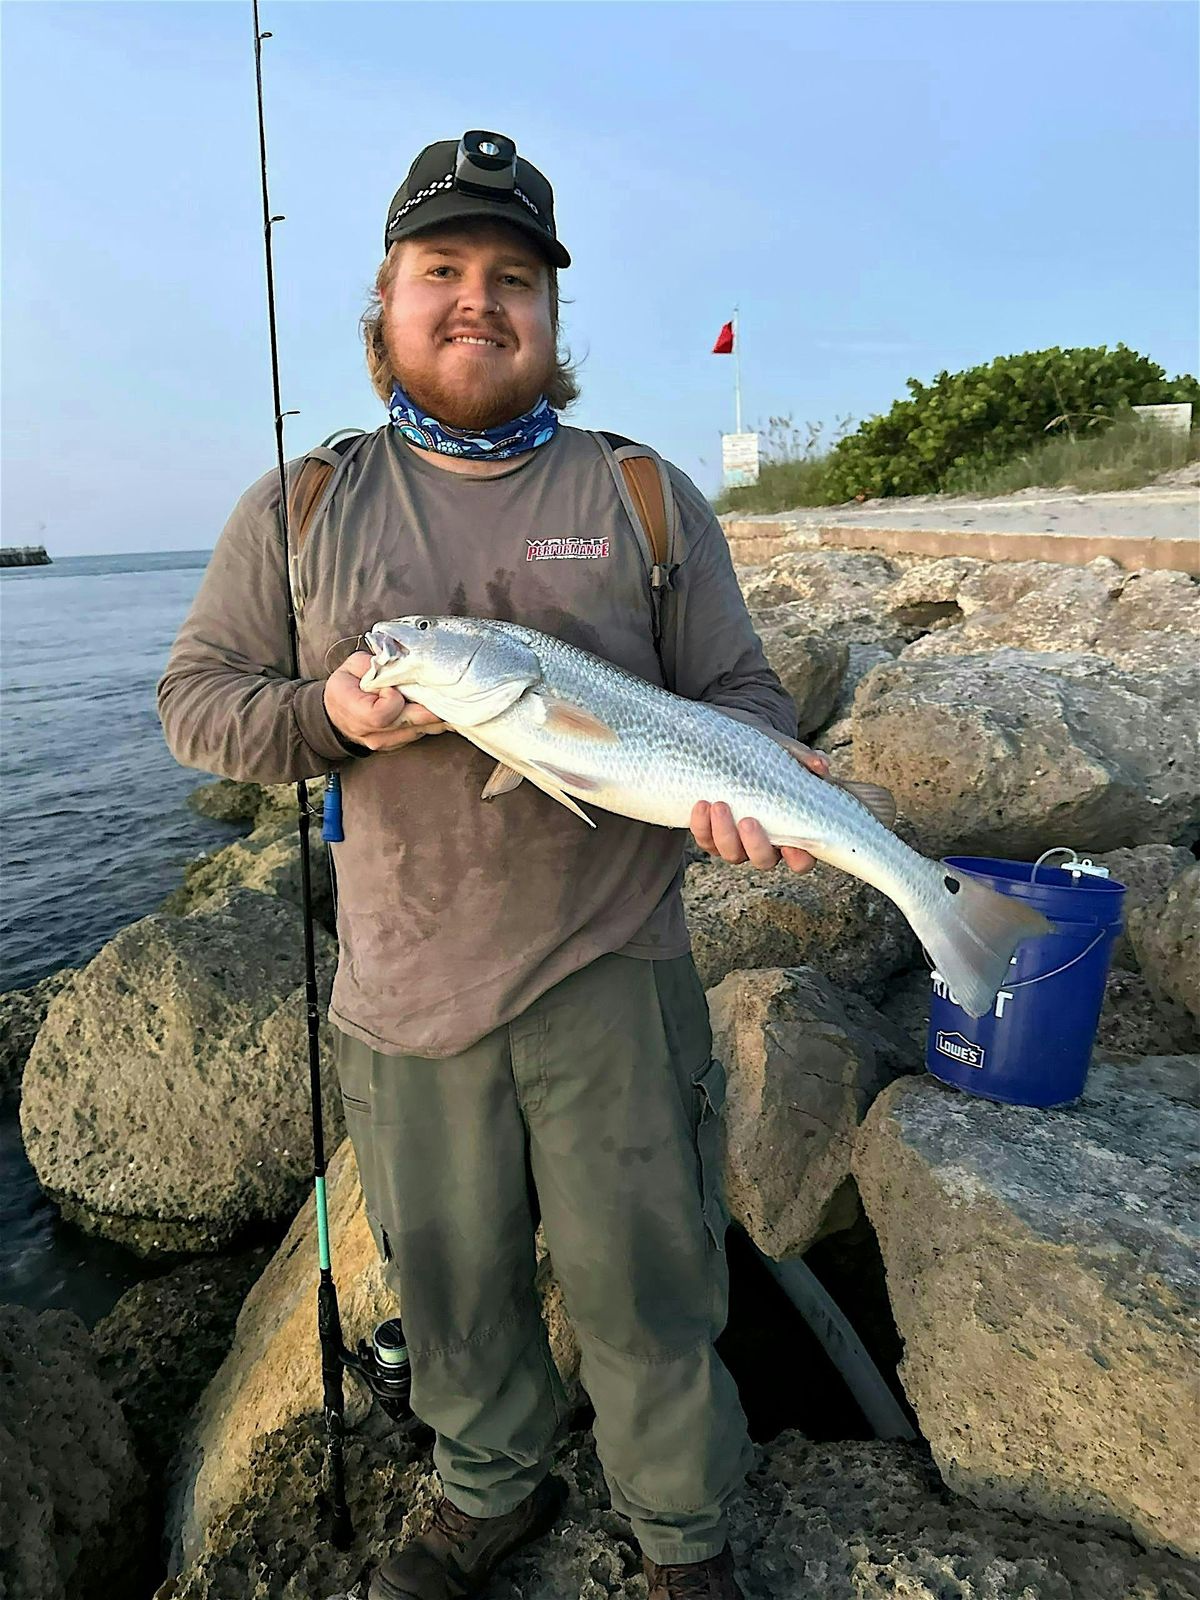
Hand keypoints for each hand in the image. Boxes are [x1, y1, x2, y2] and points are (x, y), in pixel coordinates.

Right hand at [323, 650, 447, 751]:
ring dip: (431, 715)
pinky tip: (432, 707)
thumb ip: (376, 664)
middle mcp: (367, 732)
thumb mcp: (353, 665)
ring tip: (440, 698)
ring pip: (417, 731)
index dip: (394, 700)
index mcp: (351, 710)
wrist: (337, 711)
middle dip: (427, 706)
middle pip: (406, 724)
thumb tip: (402, 663)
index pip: (381, 715)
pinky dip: (429, 722)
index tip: (393, 687)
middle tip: (442, 692)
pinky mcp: (395, 745)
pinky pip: (418, 734)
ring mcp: (383, 742)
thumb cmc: (347, 684)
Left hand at [690, 744, 829, 874]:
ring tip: (719, 805)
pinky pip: (705, 841)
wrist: (730, 746)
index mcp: (790, 832)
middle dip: (754, 845)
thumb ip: (803, 758)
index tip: (791, 844)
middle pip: (763, 861)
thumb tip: (821, 763)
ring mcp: (737, 843)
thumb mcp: (784, 752)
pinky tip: (701, 804)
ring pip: (732, 855)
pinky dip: (702, 826)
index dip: (798, 858)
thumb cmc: (766, 756)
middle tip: (747, 821)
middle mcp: (765, 844)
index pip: (801, 860)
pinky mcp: (711, 836)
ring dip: (724, 834)